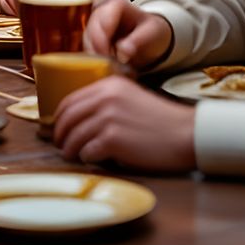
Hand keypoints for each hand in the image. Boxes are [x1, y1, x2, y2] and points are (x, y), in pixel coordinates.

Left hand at [53, 76, 196, 172]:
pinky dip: (86, 158)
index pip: (71, 99)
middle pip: (68, 117)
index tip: (59, 127)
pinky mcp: (113, 139)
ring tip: (72, 156)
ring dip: (70, 149)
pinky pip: (88, 151)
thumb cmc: (161, 120)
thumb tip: (81, 118)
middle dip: (60, 134)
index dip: (60, 116)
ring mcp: (108, 118)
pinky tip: (92, 159)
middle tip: (61, 145)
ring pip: (75, 136)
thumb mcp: (131, 97)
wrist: (185, 134)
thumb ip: (107, 101)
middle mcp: (105, 98)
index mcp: (109, 85)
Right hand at [84, 0, 173, 70]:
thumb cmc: (152, 32)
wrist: (151, 37)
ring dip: (94, 55)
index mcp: (116, 5)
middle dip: (97, 49)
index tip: (108, 58)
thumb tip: (123, 51)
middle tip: (108, 65)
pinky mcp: (91, 35)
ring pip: (85, 40)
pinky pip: (86, 47)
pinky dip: (93, 57)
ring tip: (108, 66)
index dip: (102, 40)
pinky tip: (103, 65)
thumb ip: (138, 40)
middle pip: (89, 30)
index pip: (101, 21)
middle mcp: (101, 10)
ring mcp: (94, 22)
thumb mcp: (152, 33)